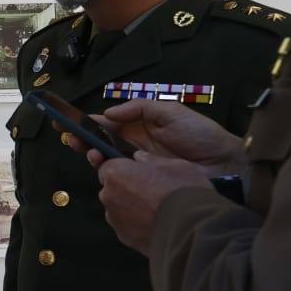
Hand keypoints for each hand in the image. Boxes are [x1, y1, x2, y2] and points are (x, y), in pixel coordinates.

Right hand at [85, 100, 245, 176]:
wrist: (226, 166)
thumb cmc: (200, 136)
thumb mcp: (171, 112)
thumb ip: (140, 108)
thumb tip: (109, 112)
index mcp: (140, 126)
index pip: (107, 123)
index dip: (86, 122)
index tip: (64, 120)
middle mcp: (134, 146)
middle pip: (101, 142)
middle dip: (83, 139)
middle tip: (69, 138)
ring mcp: (138, 166)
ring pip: (106, 159)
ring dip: (92, 153)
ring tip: (89, 151)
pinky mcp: (144, 183)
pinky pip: (120, 176)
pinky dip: (107, 170)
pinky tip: (101, 164)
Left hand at [94, 153, 209, 254]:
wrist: (193, 228)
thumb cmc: (184, 191)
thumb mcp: (175, 165)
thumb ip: (152, 160)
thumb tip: (140, 157)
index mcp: (116, 173)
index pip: (106, 166)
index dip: (121, 169)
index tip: (133, 171)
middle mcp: (109, 196)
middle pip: (112, 189)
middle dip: (126, 189)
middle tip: (152, 191)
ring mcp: (115, 219)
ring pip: (120, 209)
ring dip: (132, 208)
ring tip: (158, 210)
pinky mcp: (125, 238)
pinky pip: (128, 227)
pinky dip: (138, 225)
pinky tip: (158, 224)